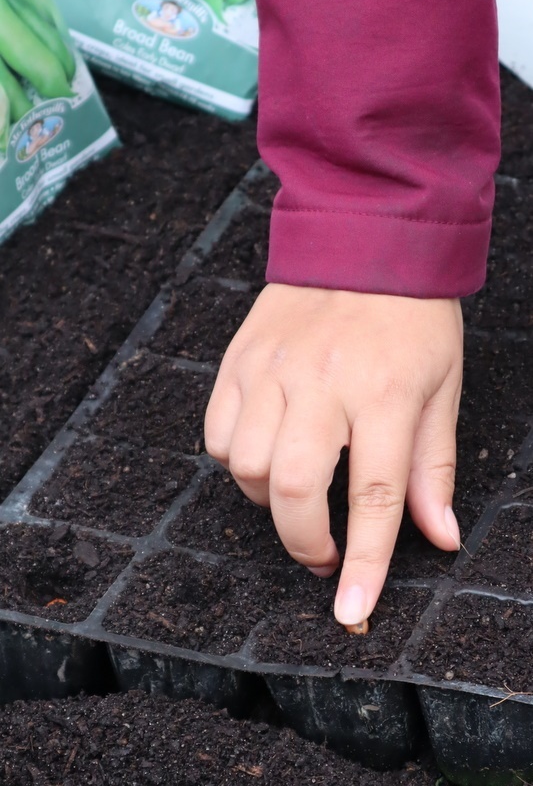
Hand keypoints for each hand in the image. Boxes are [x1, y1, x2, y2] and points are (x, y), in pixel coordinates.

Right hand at [204, 284, 462, 625]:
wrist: (362, 239)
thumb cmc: (411, 316)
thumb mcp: (441, 387)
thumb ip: (432, 466)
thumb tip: (438, 536)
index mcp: (384, 391)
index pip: (374, 495)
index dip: (365, 562)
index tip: (350, 609)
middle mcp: (322, 382)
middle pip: (292, 488)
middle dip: (303, 541)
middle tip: (323, 553)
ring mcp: (271, 368)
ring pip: (244, 465)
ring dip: (267, 499)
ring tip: (297, 489)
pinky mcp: (239, 358)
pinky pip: (217, 432)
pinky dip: (234, 460)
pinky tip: (264, 451)